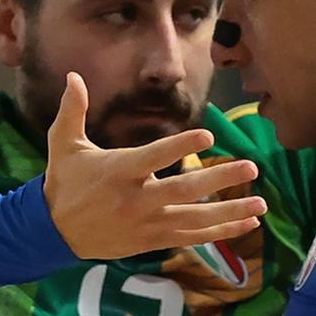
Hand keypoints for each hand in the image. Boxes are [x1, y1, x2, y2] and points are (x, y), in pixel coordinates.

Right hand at [41, 72, 266, 258]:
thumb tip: (73, 75)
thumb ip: (73, 110)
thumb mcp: (63, 144)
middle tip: (252, 167)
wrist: (55, 231)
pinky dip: (222, 233)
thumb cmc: (64, 182)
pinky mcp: (153, 240)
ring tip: (261, 205)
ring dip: (231, 212)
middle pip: (185, 191)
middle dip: (221, 180)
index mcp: (119, 171)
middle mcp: (137, 200)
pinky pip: (193, 238)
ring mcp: (148, 224)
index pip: (155, 157)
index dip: (181, 147)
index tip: (208, 135)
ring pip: (196, 220)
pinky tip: (247, 225)